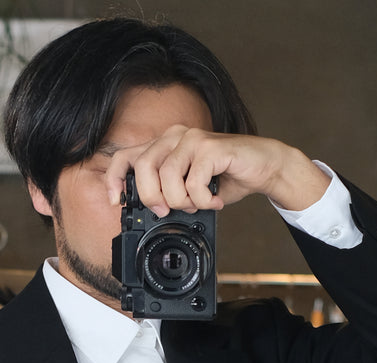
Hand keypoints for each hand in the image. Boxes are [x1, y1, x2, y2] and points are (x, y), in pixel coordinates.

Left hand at [105, 127, 330, 217]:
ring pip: (168, 177)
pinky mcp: (211, 147)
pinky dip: (203, 200)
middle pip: (143, 169)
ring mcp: (193, 139)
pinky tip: (215, 200)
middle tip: (169, 210)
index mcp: (163, 145)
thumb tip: (149, 211)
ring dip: (182, 201)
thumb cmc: (224, 178)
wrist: (262, 168)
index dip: (114, 179)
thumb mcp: (188, 188)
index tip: (116, 202)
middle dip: (153, 198)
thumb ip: (167, 191)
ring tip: (198, 204)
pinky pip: (193, 182)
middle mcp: (174, 136)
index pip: (125, 157)